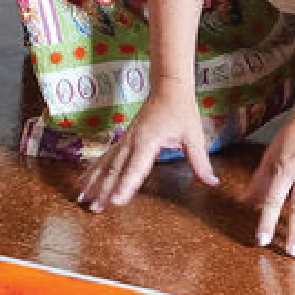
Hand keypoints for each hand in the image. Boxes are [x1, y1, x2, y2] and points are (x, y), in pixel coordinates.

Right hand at [78, 84, 218, 211]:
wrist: (167, 87)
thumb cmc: (181, 110)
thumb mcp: (194, 135)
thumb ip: (200, 161)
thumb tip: (212, 183)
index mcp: (148, 141)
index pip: (135, 168)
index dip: (126, 185)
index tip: (116, 201)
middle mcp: (132, 141)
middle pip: (115, 169)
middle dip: (103, 189)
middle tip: (93, 207)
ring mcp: (125, 140)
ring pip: (106, 164)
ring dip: (93, 182)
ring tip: (81, 198)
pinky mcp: (123, 140)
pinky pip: (105, 157)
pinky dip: (94, 170)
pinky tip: (84, 180)